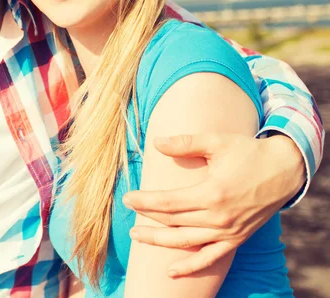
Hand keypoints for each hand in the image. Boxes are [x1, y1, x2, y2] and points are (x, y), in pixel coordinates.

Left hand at [123, 132, 304, 276]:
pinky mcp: (236, 239)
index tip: (128, 198)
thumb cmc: (247, 152)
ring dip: (159, 241)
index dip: (145, 201)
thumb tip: (156, 143)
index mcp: (212, 193)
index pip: (168, 202)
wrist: (284, 170)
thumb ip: (185, 143)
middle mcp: (219, 217)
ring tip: (137, 236)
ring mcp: (228, 231)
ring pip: (185, 241)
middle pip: (173, 221)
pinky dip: (190, 267)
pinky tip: (172, 271)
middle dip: (146, 217)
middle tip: (128, 210)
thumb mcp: (216, 142)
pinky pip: (210, 258)